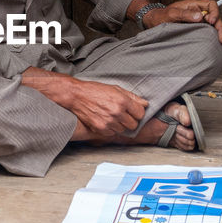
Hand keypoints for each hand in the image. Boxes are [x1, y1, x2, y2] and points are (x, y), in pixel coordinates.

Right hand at [22, 68, 148, 137]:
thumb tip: (145, 104)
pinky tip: (105, 120)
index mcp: (122, 101)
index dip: (138, 112)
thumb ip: (132, 97)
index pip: (140, 113)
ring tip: (112, 116)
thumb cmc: (95, 90)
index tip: (133, 110)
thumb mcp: (115, 88)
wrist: (76, 96)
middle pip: (134, 124)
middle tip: (123, 114)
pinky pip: (112, 133)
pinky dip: (111, 129)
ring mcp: (108, 122)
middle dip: (130, 120)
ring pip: (123, 130)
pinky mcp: (100, 129)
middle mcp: (116, 112)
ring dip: (120, 125)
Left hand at [144, 0, 221, 44]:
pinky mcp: (195, 30)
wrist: (153, 22)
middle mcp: (198, 13)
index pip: (211, 5)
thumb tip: (200, 17)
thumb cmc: (161, 16)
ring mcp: (198, 22)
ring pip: (213, 26)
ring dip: (220, 33)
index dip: (214, 12)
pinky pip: (207, 33)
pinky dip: (214, 37)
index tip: (211, 21)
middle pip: (215, 17)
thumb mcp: (172, 14)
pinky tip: (219, 44)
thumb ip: (185, 15)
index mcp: (194, 5)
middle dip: (221, 27)